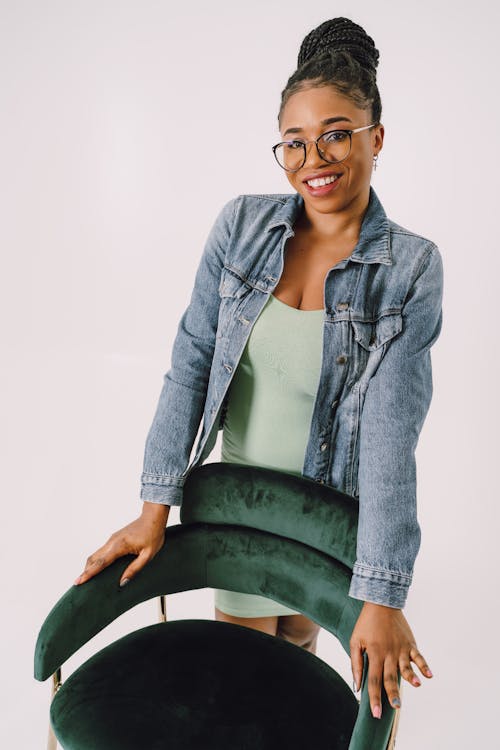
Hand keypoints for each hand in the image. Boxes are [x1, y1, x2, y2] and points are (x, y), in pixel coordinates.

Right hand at [74, 502, 169, 586]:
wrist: (153, 517)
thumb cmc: (153, 535)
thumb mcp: (148, 555)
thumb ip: (135, 569)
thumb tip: (122, 583)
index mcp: (120, 545)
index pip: (101, 562)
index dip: (89, 573)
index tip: (78, 581)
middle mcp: (112, 541)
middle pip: (93, 558)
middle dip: (85, 571)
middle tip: (78, 585)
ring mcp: (112, 539)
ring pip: (96, 554)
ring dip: (89, 566)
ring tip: (86, 580)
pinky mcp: (113, 539)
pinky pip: (101, 551)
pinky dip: (96, 561)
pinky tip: (98, 570)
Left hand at [350, 601, 432, 718]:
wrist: (381, 603)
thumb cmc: (366, 624)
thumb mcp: (355, 641)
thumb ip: (356, 664)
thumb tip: (357, 686)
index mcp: (374, 653)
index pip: (374, 680)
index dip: (374, 697)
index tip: (375, 713)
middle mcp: (388, 652)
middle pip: (390, 676)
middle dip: (392, 693)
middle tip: (395, 707)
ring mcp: (401, 648)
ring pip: (406, 666)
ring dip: (411, 676)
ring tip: (416, 686)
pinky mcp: (410, 643)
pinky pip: (418, 656)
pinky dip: (424, 665)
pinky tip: (429, 675)